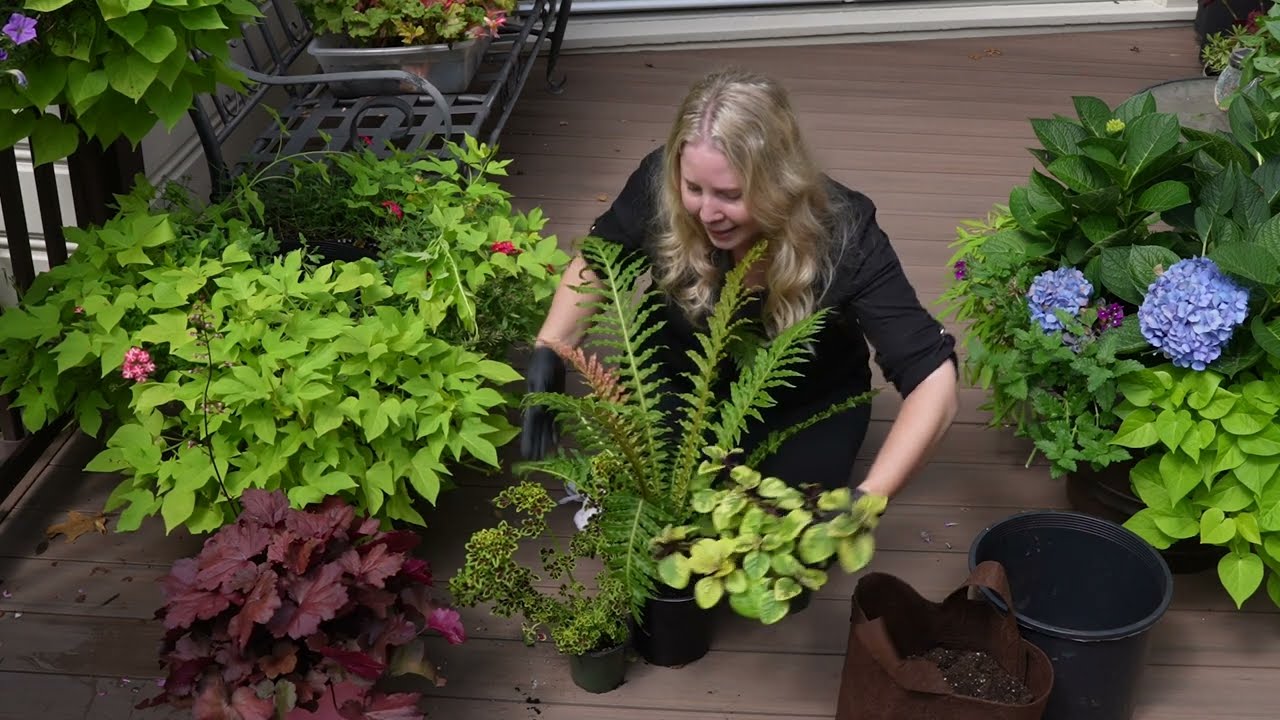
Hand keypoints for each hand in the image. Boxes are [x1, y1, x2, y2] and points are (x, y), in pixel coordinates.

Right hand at [520, 345, 565, 459]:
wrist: (552, 351)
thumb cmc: (543, 364)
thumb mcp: (540, 381)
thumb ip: (538, 399)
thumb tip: (533, 416)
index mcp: (532, 402)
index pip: (529, 426)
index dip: (528, 440)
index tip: (526, 454)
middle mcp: (538, 406)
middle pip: (537, 429)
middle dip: (537, 444)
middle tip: (537, 461)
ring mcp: (548, 403)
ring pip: (547, 426)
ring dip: (547, 440)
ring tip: (548, 455)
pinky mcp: (557, 399)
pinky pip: (556, 418)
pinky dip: (556, 429)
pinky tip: (557, 439)